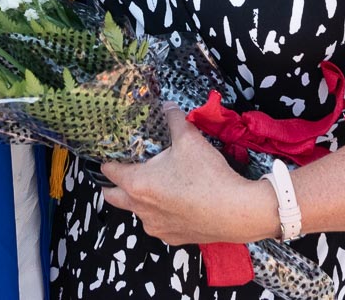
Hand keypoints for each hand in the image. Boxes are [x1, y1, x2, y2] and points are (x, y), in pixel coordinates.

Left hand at [99, 107, 278, 246]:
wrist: (236, 211)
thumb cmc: (207, 175)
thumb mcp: (189, 138)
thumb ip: (174, 119)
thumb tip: (168, 106)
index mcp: (137, 184)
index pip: (109, 172)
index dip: (108, 160)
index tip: (111, 154)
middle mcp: (140, 209)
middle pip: (113, 197)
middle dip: (114, 185)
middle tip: (125, 171)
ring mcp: (156, 226)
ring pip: (137, 212)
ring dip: (140, 200)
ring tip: (156, 184)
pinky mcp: (172, 238)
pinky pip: (158, 224)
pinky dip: (161, 214)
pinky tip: (176, 203)